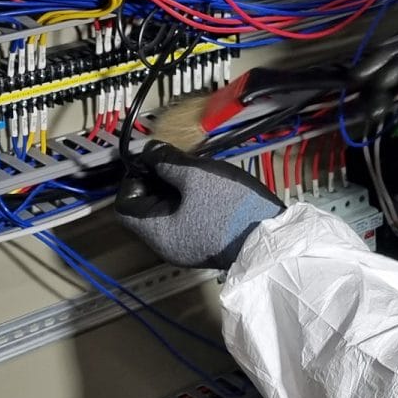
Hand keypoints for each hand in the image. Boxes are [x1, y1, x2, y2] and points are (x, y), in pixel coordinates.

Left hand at [116, 143, 285, 269]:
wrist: (272, 240)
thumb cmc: (232, 209)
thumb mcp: (196, 175)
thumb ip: (167, 161)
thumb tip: (150, 151)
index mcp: (157, 232)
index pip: (125, 206)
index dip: (134, 179)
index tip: (151, 162)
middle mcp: (167, 245)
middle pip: (146, 208)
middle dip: (158, 180)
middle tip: (176, 161)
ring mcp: (187, 246)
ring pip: (168, 212)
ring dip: (177, 189)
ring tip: (196, 172)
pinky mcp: (205, 243)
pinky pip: (186, 218)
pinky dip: (191, 200)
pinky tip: (209, 187)